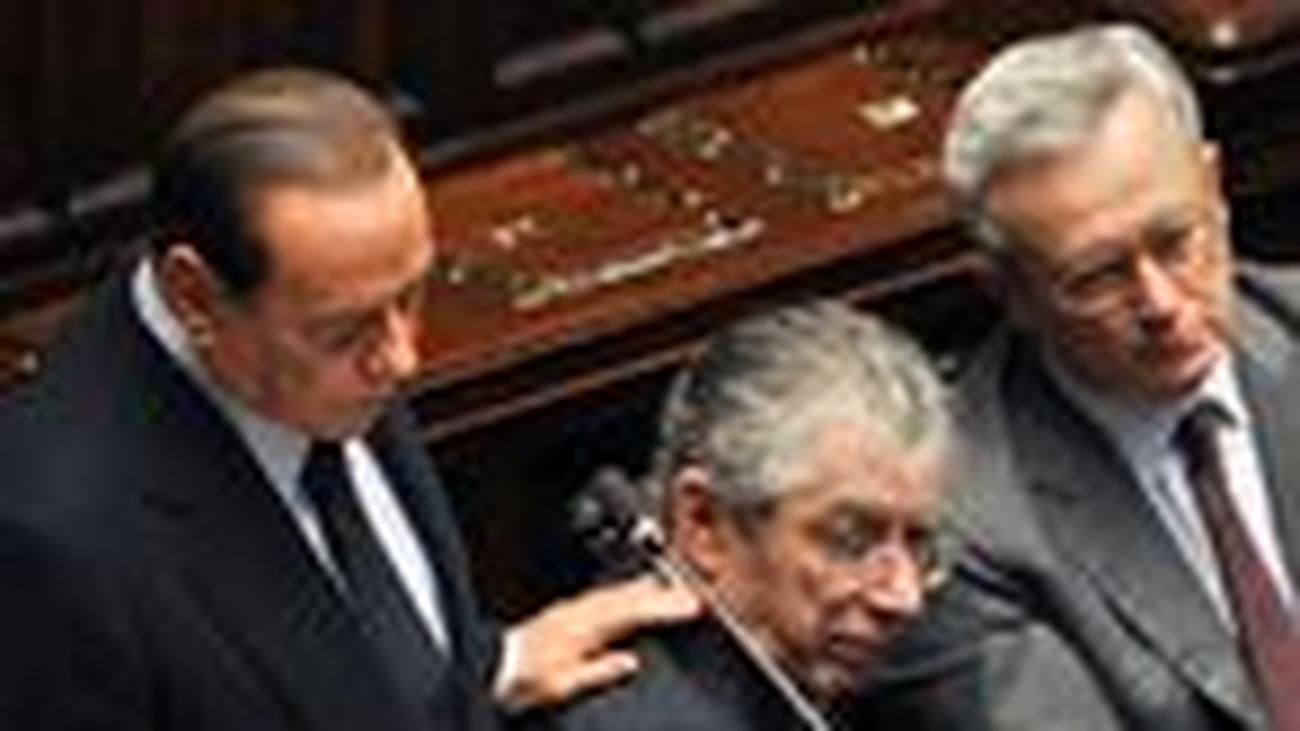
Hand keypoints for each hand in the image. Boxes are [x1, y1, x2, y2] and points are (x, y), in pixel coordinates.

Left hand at [497, 574, 702, 710]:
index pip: (634, 612)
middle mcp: (579, 612)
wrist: (491, 667)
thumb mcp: (562, 685)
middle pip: (629, 596)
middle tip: (692, 595)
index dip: (665, 608)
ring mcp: (573, 609)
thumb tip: (631, 662)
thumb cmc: (522, 680)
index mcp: (583, 628)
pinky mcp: (567, 613)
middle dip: (663, 594)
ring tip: (671, 591)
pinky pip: (605, 596)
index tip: (691, 607)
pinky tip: (631, 598)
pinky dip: (626, 595)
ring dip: (646, 591)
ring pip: (617, 592)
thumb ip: (599, 672)